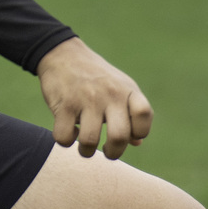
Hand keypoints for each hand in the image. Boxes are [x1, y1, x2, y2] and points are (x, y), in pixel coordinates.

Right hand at [36, 37, 152, 159]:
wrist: (63, 55)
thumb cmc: (96, 77)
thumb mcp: (120, 88)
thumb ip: (131, 113)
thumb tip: (137, 142)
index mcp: (127, 91)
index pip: (144, 115)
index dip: (139, 131)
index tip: (129, 134)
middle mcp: (110, 94)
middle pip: (119, 136)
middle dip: (113, 153)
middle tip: (107, 151)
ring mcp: (86, 99)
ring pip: (89, 141)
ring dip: (86, 152)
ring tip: (85, 148)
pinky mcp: (64, 105)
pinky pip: (64, 136)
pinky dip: (66, 140)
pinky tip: (69, 131)